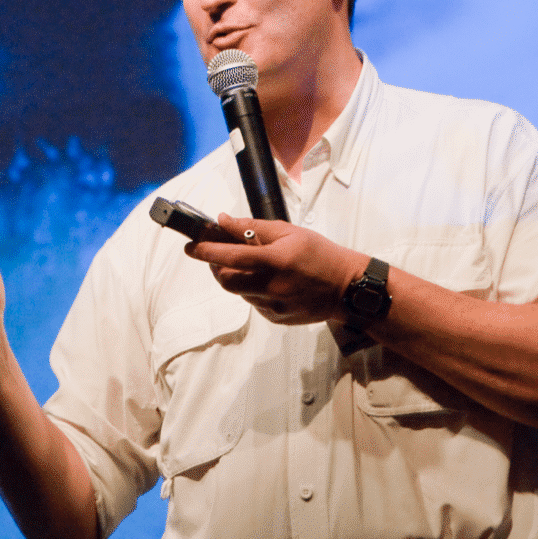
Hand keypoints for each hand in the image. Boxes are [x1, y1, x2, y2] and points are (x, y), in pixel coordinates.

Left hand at [185, 214, 368, 324]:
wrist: (346, 288)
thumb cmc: (320, 254)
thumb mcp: (290, 232)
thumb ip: (253, 227)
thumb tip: (223, 221)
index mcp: (276, 260)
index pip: (231, 257)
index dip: (207, 251)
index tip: (191, 246)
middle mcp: (272, 286)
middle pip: (227, 281)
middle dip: (215, 267)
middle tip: (215, 256)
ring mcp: (274, 306)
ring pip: (239, 292)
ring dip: (235, 278)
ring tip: (248, 266)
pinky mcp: (276, 318)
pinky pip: (253, 303)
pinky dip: (251, 290)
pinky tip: (266, 281)